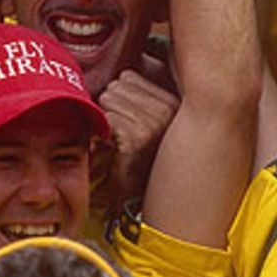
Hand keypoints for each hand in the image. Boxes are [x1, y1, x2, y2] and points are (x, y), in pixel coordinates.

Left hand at [99, 70, 180, 209]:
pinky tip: (112, 148)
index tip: (124, 120)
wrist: (139, 206)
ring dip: (105, 118)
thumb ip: (142, 93)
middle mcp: (170, 109)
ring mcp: (156, 122)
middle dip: (111, 107)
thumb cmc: (139, 164)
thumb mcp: (147, 121)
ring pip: (108, 98)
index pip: (130, 76)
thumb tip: (123, 70)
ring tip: (116, 140)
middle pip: (117, 84)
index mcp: (175, 101)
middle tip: (118, 133)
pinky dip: (101, 132)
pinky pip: (105, 117)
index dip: (119, 98)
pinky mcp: (138, 137)